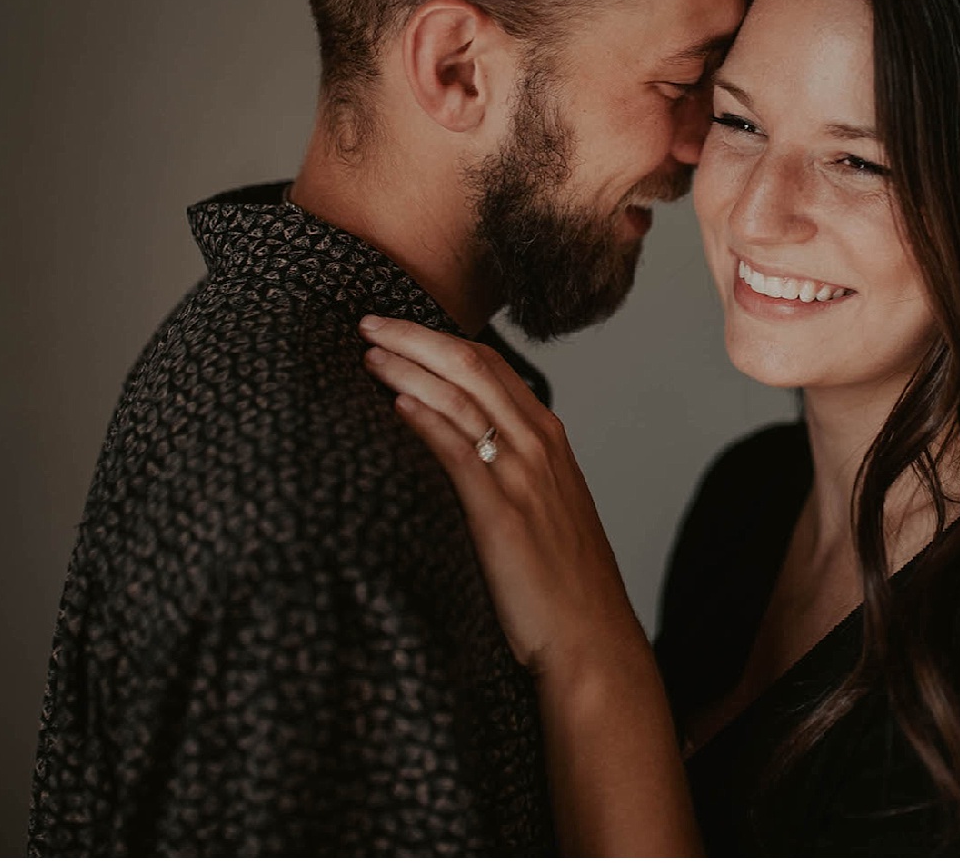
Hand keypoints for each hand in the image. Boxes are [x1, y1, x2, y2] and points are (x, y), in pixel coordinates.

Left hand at [358, 315, 646, 678]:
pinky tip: (395, 405)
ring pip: (463, 400)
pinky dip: (427, 421)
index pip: (491, 365)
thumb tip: (465, 452)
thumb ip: (513, 472)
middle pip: (473, 367)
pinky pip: (459, 452)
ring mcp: (523, 476)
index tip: (396, 328)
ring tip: (368, 354)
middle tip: (367, 320)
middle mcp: (540, 446)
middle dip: (416, 337)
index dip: (439, 340)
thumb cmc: (562, 583)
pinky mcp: (501, 513)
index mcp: (550, 439)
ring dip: (411, 369)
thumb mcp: (546, 509)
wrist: (591, 638)